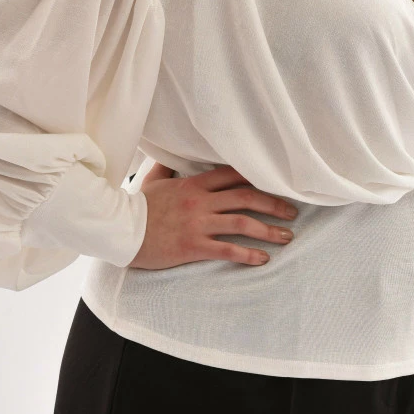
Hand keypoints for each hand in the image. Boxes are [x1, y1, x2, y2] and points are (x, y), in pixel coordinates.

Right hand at [129, 162, 297, 270]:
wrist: (120, 232)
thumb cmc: (137, 208)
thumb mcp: (153, 181)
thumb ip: (166, 167)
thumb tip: (170, 154)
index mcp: (193, 183)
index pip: (234, 175)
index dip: (259, 179)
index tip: (278, 184)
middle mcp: (200, 201)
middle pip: (247, 197)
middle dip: (275, 204)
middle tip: (293, 211)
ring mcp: (198, 223)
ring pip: (243, 223)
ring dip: (269, 230)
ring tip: (286, 237)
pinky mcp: (194, 246)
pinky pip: (228, 249)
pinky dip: (249, 255)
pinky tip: (262, 259)